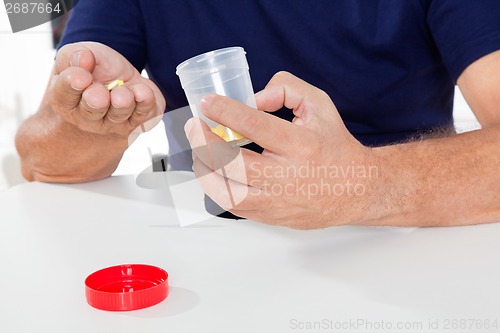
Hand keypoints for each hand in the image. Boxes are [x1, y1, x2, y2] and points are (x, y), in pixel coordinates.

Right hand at [49, 42, 164, 137]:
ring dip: (123, 102)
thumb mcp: (78, 55)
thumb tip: (84, 58)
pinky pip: (145, 116)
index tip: (81, 76)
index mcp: (67, 100)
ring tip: (123, 92)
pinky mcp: (141, 120)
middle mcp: (89, 118)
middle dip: (95, 102)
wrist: (121, 79)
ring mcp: (116, 123)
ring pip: (119, 115)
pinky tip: (142, 91)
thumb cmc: (94, 70)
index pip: (64, 96)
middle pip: (91, 113)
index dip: (71, 85)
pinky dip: (145, 102)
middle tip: (100, 93)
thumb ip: (74, 56)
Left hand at [185, 72, 380, 228]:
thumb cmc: (335, 147)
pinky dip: (218, 188)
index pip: (256, 126)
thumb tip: (253, 97)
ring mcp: (279, 202)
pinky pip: (234, 207)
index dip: (225, 111)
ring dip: (205, 170)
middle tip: (195, 126)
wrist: (356, 189)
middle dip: (204, 142)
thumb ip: (287, 89)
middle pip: (233, 164)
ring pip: (227, 193)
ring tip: (200, 151)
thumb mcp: (319, 106)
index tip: (207, 103)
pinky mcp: (273, 217)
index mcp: (302, 146)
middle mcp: (289, 177)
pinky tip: (214, 172)